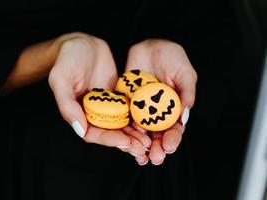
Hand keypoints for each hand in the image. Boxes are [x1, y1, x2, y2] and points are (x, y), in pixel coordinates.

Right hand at [48, 32, 150, 157]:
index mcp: (78, 113)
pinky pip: (129, 110)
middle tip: (143, 148)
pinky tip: (151, 123)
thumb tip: (79, 129)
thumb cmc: (67, 58)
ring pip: (121, 125)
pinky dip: (139, 118)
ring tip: (150, 141)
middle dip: (126, 141)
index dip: (109, 140)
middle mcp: (93, 112)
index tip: (125, 142)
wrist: (82, 43)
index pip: (92, 133)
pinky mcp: (118, 97)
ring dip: (135, 135)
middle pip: (110, 133)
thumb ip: (66, 104)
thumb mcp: (61, 78)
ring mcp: (107, 105)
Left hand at [126, 39, 196, 164]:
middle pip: (157, 134)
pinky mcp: (127, 103)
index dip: (173, 138)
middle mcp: (157, 112)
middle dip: (157, 147)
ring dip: (140, 144)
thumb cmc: (172, 58)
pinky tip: (124, 140)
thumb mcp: (185, 74)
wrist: (151, 46)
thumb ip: (186, 94)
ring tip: (140, 156)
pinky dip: (124, 130)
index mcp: (174, 108)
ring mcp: (142, 109)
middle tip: (156, 158)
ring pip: (141, 131)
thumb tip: (185, 118)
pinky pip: (125, 118)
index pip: (174, 128)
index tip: (169, 146)